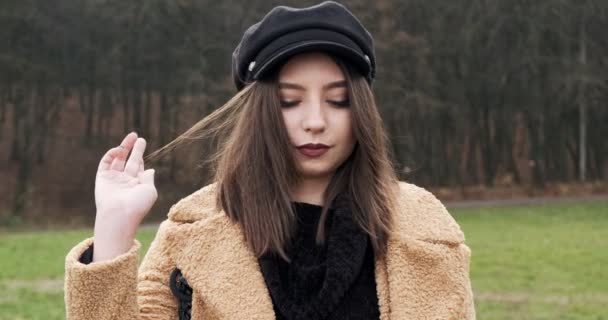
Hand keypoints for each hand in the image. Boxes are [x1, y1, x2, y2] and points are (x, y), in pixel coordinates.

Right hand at [92, 132, 157, 261]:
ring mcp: (113, 179)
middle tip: (139, 138)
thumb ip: (149, 179)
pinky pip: (106, 163)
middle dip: (134, 149)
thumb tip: (151, 169)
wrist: (119, 215)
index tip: (142, 144)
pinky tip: (120, 149)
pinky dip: (112, 154)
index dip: (140, 156)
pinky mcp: (102, 178)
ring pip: (118, 159)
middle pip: (129, 161)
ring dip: (124, 147)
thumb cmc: (137, 205)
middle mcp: (124, 181)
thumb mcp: (149, 191)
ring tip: (133, 136)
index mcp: (135, 185)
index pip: (137, 167)